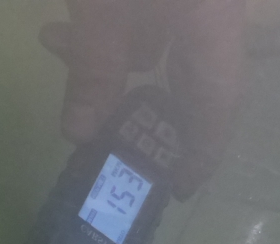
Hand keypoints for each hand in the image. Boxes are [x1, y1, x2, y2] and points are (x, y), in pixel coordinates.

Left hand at [41, 0, 245, 198]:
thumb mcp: (102, 8)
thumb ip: (94, 69)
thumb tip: (81, 134)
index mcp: (217, 17)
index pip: (220, 99)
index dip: (203, 150)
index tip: (180, 189)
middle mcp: (215, 8)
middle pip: (189, 77)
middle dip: (143, 112)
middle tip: (112, 147)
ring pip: (157, 43)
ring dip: (106, 62)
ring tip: (60, 59)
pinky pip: (143, 17)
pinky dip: (106, 32)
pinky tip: (58, 32)